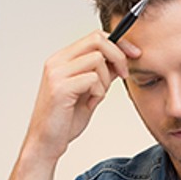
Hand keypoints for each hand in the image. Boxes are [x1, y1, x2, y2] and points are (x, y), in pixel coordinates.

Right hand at [23, 31, 140, 161]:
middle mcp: (57, 62)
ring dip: (105, 80)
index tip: (133, 54)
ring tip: (96, 97)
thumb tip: (120, 60)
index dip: (119, 43)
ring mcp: (57, 73)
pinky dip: (99, 93)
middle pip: (97, 40)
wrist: (46, 143)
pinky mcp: (60, 88)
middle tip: (124, 74)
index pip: (95, 36)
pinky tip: (90, 104)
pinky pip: (93, 79)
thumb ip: (102, 74)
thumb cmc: (65, 120)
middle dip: (118, 56)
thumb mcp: (90, 92)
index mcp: (62, 59)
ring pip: (98, 59)